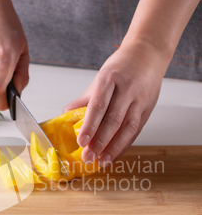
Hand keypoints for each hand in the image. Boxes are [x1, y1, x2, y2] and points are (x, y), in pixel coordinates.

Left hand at [63, 40, 168, 165]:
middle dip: (100, 141)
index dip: (90, 125)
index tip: (81, 142)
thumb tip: (65, 116)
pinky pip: (136, 130)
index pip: (98, 105)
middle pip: (114, 119)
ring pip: (128, 127)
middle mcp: (127, 89)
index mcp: (110, 79)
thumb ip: (84, 99)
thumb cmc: (121, 66)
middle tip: (88, 157)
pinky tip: (114, 155)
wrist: (148, 54)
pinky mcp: (148, 109)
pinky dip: (124, 145)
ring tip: (101, 160)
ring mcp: (140, 99)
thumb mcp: (100, 78)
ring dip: (114, 147)